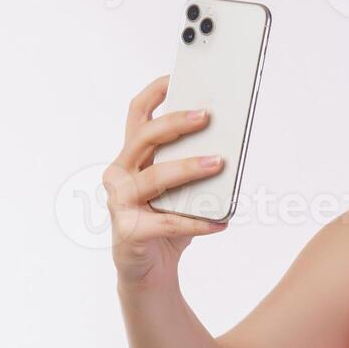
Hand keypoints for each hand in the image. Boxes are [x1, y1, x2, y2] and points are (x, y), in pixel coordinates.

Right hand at [103, 74, 227, 283]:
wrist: (149, 271)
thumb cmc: (165, 222)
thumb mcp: (181, 189)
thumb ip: (192, 166)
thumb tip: (227, 146)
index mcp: (132, 157)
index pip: (138, 114)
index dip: (155, 92)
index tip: (177, 76)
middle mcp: (121, 174)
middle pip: (145, 137)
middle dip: (176, 122)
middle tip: (208, 116)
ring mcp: (121, 202)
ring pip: (156, 176)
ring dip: (189, 167)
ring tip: (219, 163)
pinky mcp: (130, 231)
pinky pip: (168, 222)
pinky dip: (198, 221)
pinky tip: (222, 221)